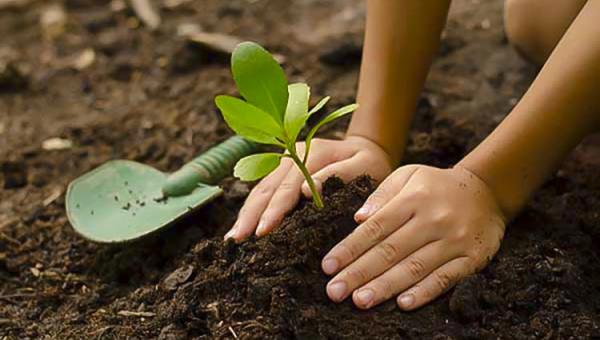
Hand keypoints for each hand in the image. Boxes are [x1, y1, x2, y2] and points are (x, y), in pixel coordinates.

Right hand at [225, 136, 393, 240]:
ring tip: (232, 239)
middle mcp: (291, 155)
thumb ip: (338, 175)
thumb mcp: (364, 165)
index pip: (288, 186)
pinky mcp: (282, 172)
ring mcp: (284, 162)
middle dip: (250, 216)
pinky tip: (242, 227)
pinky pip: (262, 191)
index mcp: (311, 153)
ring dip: (246, 214)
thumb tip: (307, 192)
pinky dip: (251, 209)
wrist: (367, 148)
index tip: (263, 231)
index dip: (274, 210)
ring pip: (259, 189)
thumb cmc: (370, 162)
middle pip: (266, 188)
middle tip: (237, 241)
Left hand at [321, 165, 505, 309]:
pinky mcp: (472, 258)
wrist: (487, 191)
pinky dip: (425, 292)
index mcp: (413, 199)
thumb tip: (358, 218)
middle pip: (390, 251)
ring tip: (360, 300)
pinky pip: (446, 278)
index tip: (328, 266)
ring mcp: (454, 240)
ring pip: (415, 267)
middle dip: (359, 273)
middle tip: (335, 292)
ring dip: (385, 286)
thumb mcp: (408, 175)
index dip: (349, 248)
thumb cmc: (436, 185)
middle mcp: (432, 220)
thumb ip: (381, 194)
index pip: (375, 227)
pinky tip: (404, 303)